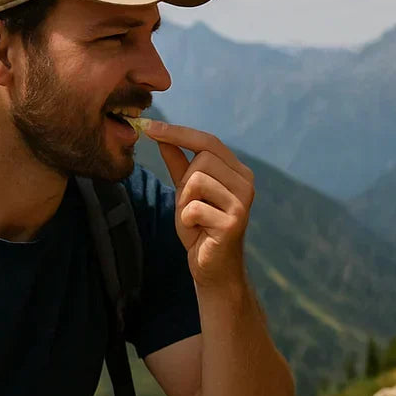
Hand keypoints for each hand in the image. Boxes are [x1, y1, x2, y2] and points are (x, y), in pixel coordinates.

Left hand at [143, 119, 255, 288]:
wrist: (213, 268)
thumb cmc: (200, 229)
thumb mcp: (186, 192)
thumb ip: (178, 164)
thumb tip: (161, 136)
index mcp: (237, 172)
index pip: (208, 141)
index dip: (178, 132)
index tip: (149, 127)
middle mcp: (246, 183)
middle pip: (202, 159)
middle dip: (185, 182)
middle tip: (190, 206)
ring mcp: (242, 203)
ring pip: (197, 181)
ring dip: (185, 203)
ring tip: (195, 220)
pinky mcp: (233, 222)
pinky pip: (194, 208)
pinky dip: (187, 221)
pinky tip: (198, 232)